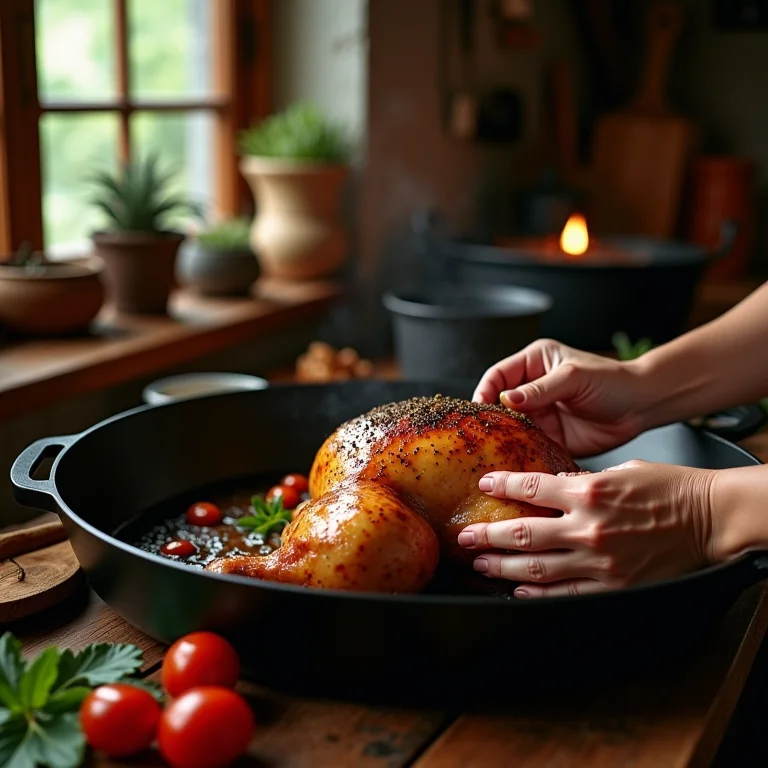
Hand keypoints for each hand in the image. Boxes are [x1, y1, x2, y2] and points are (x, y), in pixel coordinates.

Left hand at [457, 460, 716, 597]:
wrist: (707, 517)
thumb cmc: (667, 488)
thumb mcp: (618, 471)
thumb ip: (579, 482)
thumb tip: (550, 487)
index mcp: (588, 491)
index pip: (531, 487)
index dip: (501, 485)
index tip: (483, 485)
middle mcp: (588, 527)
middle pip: (523, 533)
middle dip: (488, 536)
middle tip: (465, 537)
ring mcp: (599, 560)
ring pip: (536, 568)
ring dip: (502, 567)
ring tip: (481, 564)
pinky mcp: (612, 584)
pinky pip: (566, 592)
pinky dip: (538, 592)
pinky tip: (518, 589)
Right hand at [472, 338, 648, 457]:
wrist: (641, 407)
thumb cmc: (612, 381)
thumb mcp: (574, 378)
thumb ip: (540, 388)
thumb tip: (507, 399)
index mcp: (534, 363)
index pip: (497, 376)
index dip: (485, 391)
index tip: (480, 409)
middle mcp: (532, 389)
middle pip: (498, 404)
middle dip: (490, 419)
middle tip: (481, 435)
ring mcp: (539, 414)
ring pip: (510, 428)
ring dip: (503, 439)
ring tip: (494, 452)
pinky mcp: (549, 437)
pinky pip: (528, 446)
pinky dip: (520, 455)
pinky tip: (515, 463)